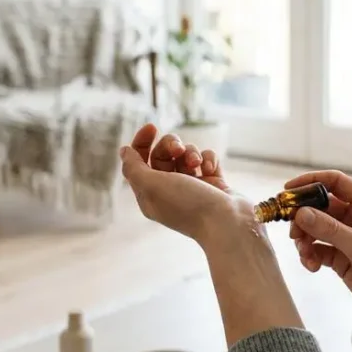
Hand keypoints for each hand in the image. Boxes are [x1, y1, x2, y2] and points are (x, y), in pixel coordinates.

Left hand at [120, 123, 253, 242]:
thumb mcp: (151, 186)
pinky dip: (209, 159)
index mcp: (150, 194)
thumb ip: (133, 168)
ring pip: (186, 153)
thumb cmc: (187, 205)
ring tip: (197, 163)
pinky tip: (211, 169)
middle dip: (171, 145)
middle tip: (179, 150)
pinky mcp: (213, 183)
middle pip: (162, 153)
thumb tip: (124, 151)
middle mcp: (169, 190)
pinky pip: (207, 158)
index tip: (151, 128)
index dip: (141, 142)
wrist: (227, 223)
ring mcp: (192, 186)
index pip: (138, 161)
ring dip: (192, 152)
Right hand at [287, 170, 351, 310]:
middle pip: (320, 206)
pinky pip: (317, 249)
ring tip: (304, 253)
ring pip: (315, 228)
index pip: (335, 182)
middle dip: (303, 218)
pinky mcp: (340, 256)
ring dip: (305, 239)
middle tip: (292, 231)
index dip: (311, 181)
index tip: (288, 189)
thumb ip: (330, 229)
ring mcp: (347, 236)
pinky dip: (310, 255)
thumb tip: (301, 213)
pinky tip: (312, 266)